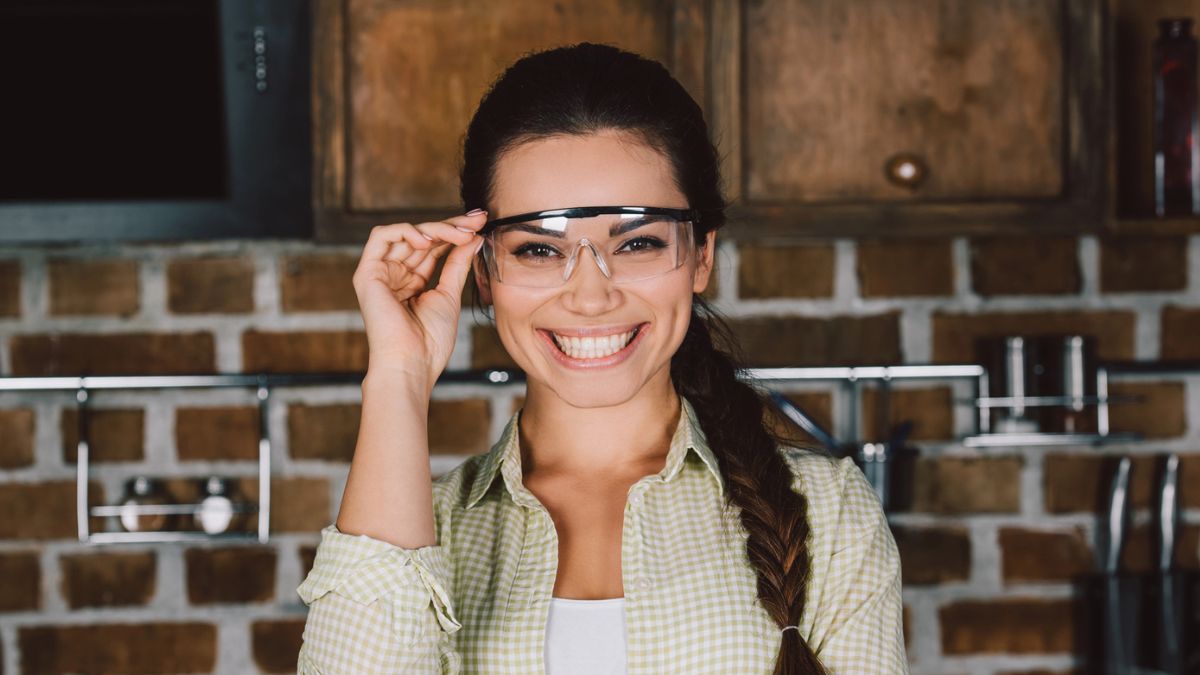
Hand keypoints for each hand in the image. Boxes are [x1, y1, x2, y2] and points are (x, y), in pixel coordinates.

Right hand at [352, 210, 488, 384]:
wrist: (412, 364)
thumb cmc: (430, 341)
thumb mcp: (450, 294)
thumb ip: (457, 264)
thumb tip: (472, 237)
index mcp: (411, 282)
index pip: (433, 247)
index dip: (455, 232)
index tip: (480, 223)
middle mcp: (394, 274)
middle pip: (421, 237)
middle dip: (451, 226)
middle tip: (476, 221)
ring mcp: (379, 273)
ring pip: (405, 233)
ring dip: (435, 229)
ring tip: (459, 234)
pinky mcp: (367, 273)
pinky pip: (381, 237)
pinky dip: (406, 231)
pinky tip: (428, 240)